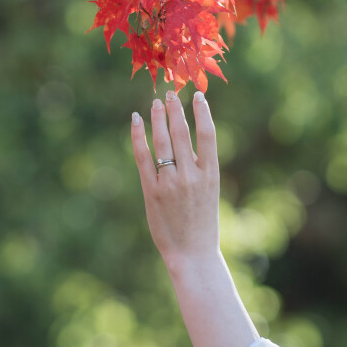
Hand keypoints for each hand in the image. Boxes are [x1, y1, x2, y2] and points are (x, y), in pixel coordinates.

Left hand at [130, 90, 219, 267]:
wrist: (192, 253)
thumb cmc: (201, 221)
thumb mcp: (209, 191)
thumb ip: (198, 166)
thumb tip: (183, 140)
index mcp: (210, 174)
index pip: (208, 134)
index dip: (202, 112)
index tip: (198, 95)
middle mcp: (191, 176)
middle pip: (182, 133)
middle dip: (175, 110)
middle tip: (170, 93)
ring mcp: (170, 183)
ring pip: (162, 141)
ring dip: (158, 118)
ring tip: (155, 102)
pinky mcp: (151, 191)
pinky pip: (143, 156)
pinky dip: (138, 136)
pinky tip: (136, 120)